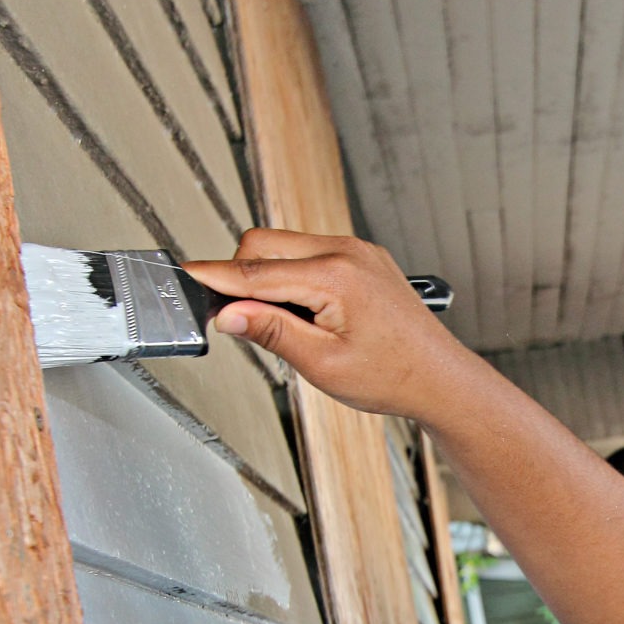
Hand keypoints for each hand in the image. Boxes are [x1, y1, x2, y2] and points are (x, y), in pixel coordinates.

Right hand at [182, 229, 493, 418]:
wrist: (439, 378)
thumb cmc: (392, 376)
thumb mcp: (322, 364)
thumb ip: (271, 332)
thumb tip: (227, 314)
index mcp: (335, 275)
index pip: (254, 271)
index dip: (214, 278)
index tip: (185, 278)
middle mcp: (346, 252)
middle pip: (263, 245)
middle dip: (240, 276)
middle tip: (239, 319)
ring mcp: (356, 251)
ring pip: (284, 247)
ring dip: (267, 277)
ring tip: (284, 324)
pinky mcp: (362, 258)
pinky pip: (310, 253)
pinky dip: (293, 276)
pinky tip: (305, 313)